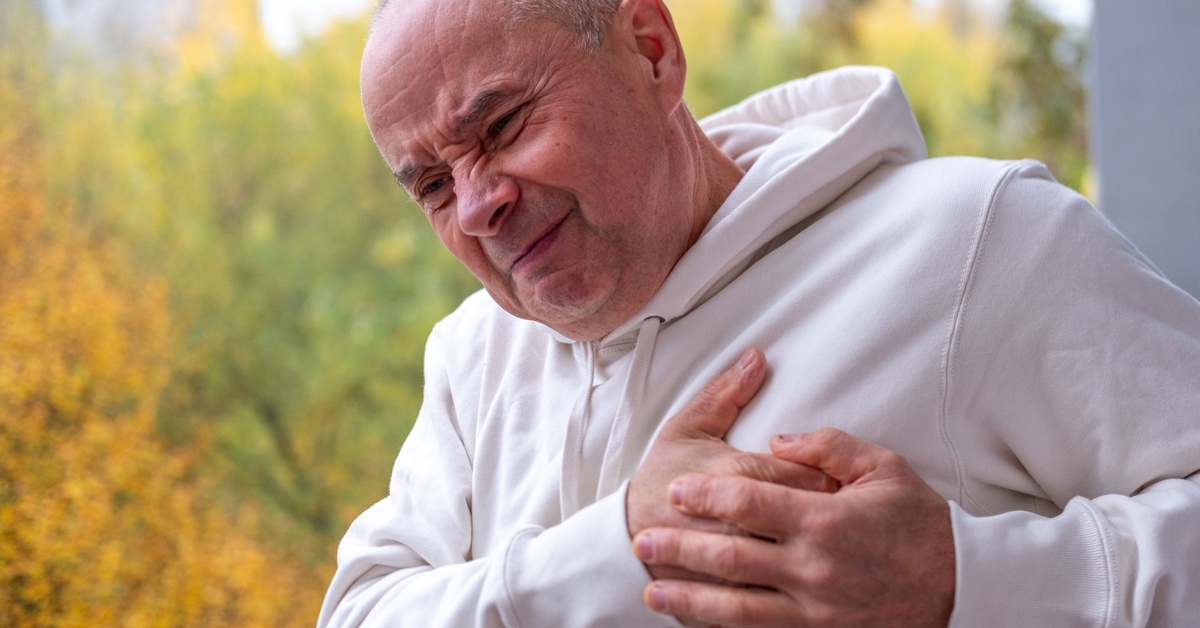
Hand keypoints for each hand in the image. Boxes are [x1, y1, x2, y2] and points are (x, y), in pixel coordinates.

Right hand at [627, 349, 838, 583]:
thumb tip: (757, 357)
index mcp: (735, 473)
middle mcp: (740, 517)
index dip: (827, 473)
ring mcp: (736, 559)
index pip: (803, 471)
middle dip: (830, 510)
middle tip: (845, 509)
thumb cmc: (660, 479)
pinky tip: (806, 574)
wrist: (626, 536)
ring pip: (797, 553)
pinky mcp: (732, 591)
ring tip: (829, 541)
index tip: (838, 475)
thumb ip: (726, 393)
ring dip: (817, 546)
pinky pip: (777, 589)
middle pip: (807, 513)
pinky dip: (796, 582)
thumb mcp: (687, 428)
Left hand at [633, 428, 954, 626]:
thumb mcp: (884, 469)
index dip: (704, 494)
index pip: (747, 501)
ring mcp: (814, 611)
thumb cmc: (922, 525)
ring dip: (689, 598)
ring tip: (653, 590)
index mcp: (824, 520)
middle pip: (729, 556)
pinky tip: (698, 625)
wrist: (964, 591)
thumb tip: (779, 437)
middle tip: (643, 538)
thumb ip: (828, 446)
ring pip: (736, 608)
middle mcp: (813, 569)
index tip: (676, 489)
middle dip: (680, 547)